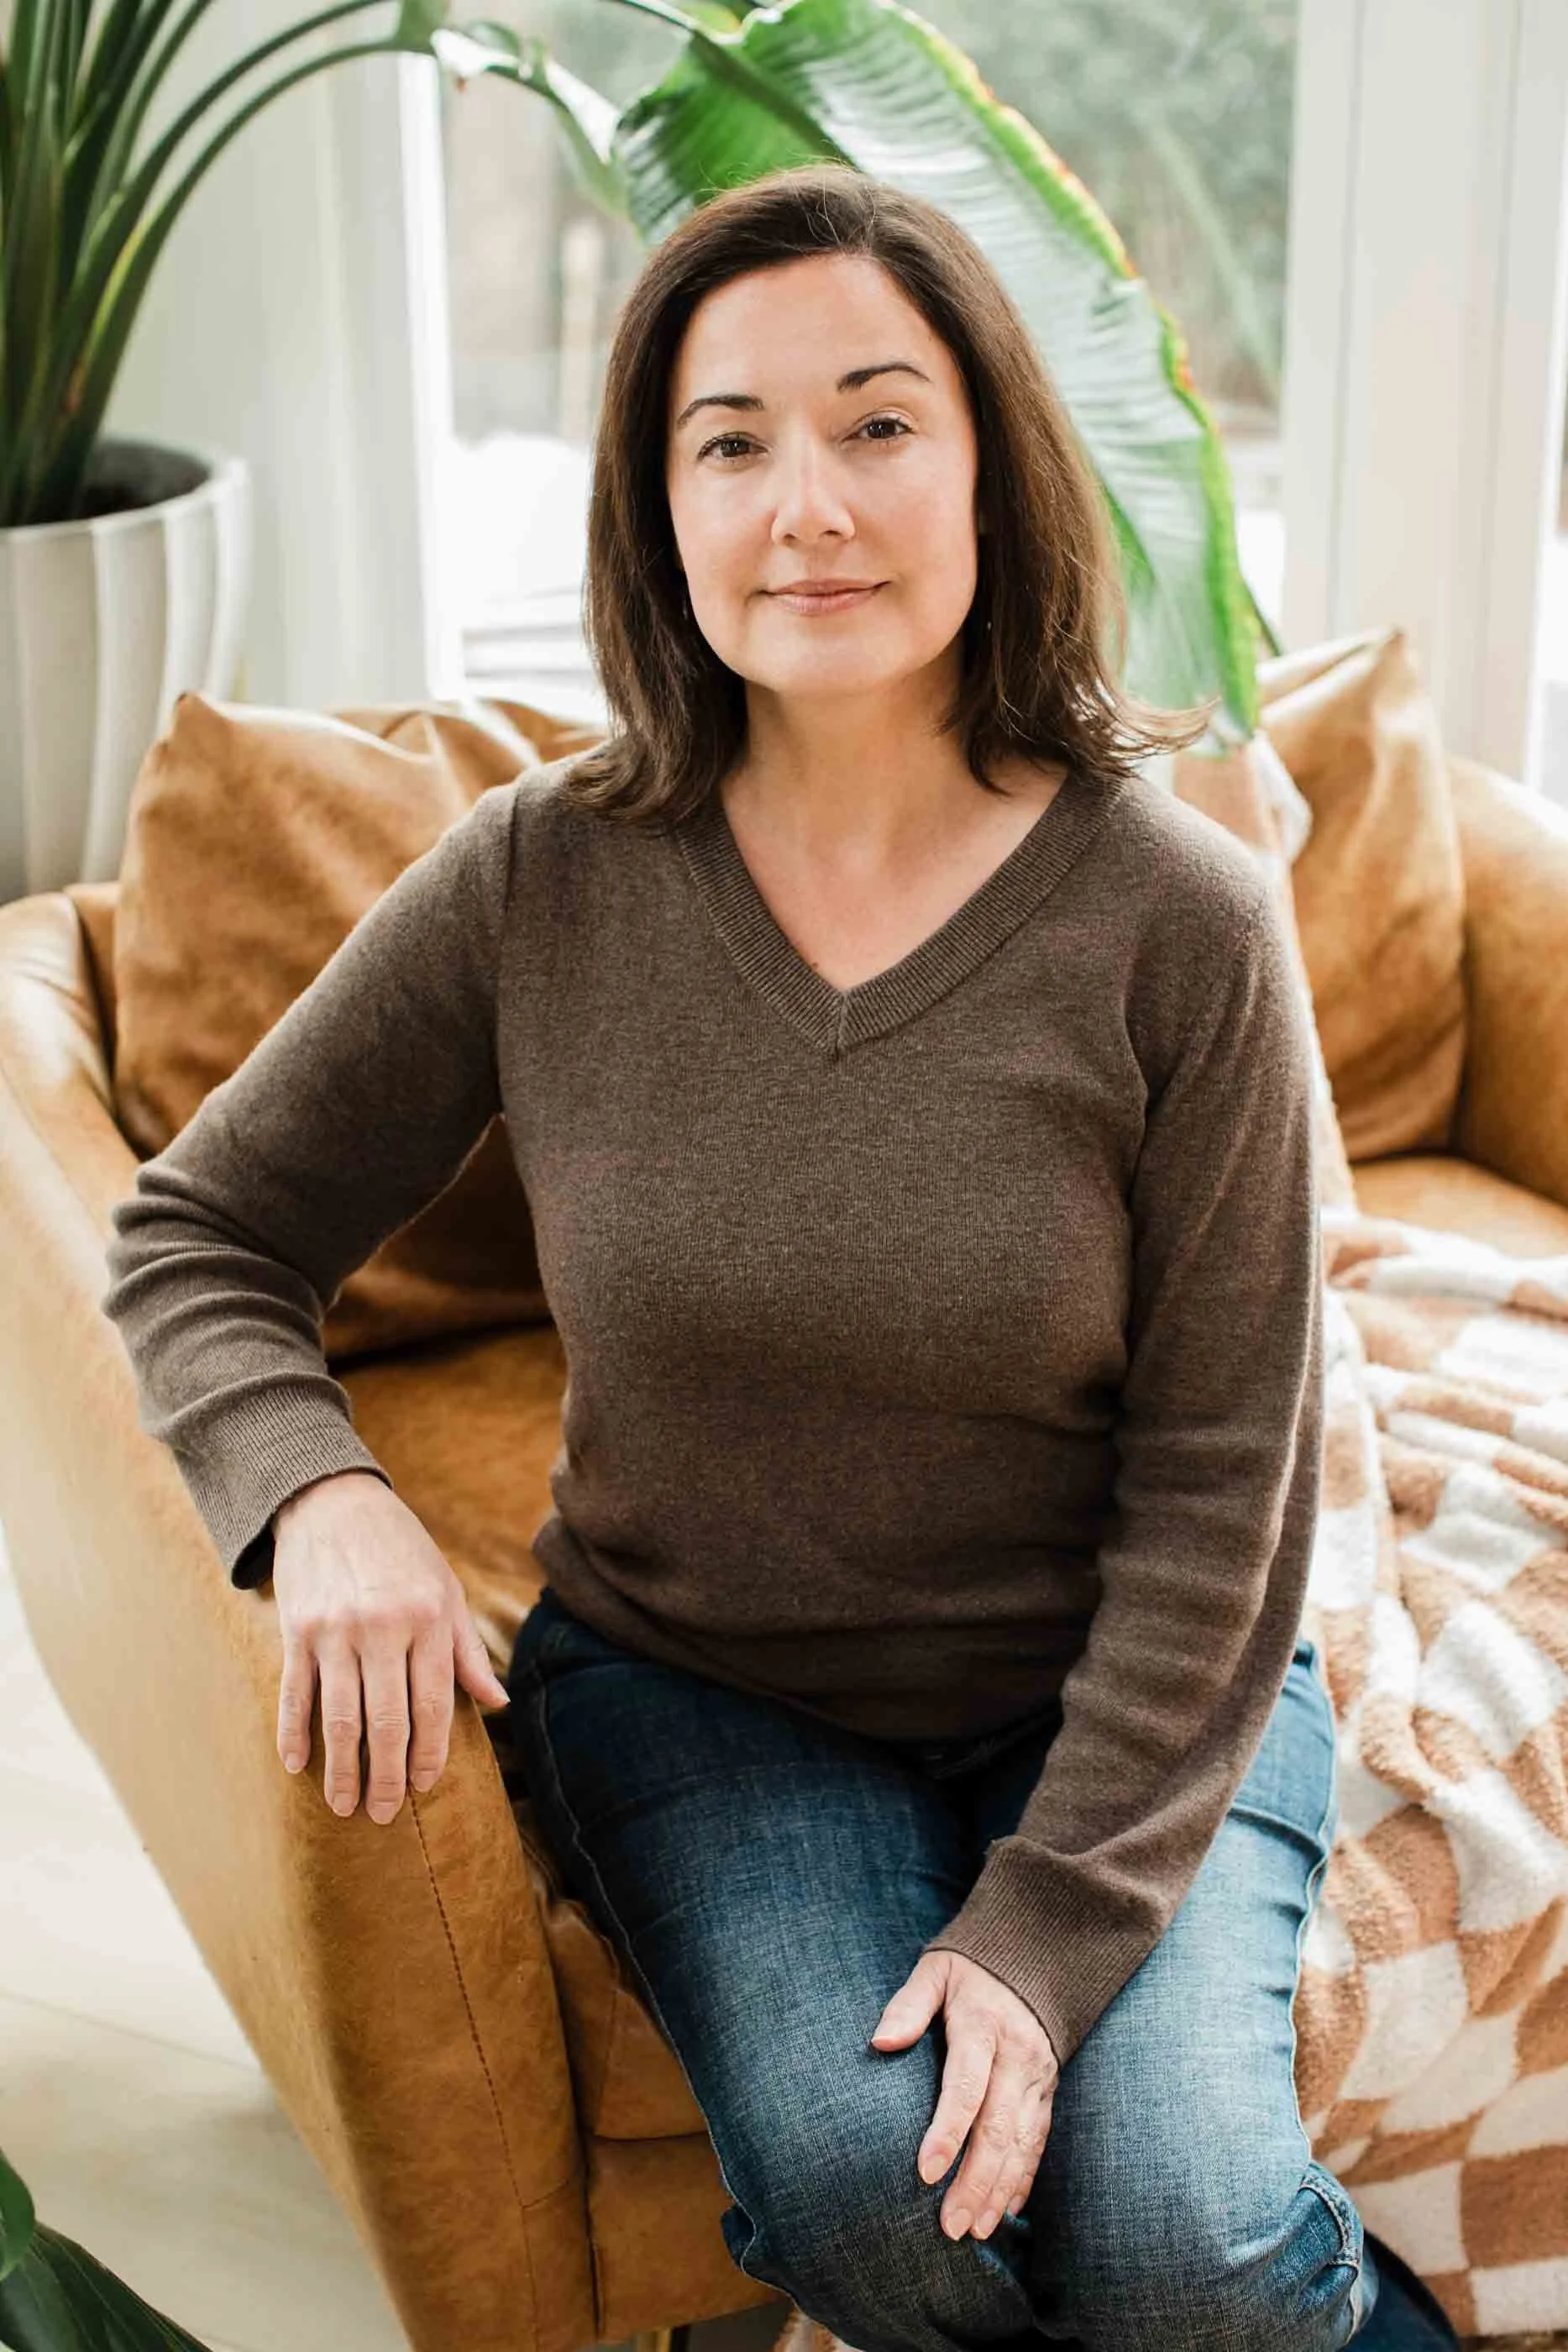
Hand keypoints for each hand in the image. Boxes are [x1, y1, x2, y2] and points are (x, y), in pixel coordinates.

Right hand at [270, 1470, 510, 1823]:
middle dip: (385, 1776)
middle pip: (387, 1722)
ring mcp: (336, 1630)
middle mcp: (384, 1627)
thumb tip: (497, 1704)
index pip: (434, 1704)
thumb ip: (467, 1651)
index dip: (429, 1754)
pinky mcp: (298, 1629)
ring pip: (341, 1718)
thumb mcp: (446, 1589)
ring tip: (345, 1805)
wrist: (333, 1500)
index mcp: (429, 1619)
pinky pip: (296, 1694)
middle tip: (382, 1813)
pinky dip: (294, 1733)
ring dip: (342, 1770)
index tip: (423, 1787)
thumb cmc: (401, 1549)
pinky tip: (297, 1765)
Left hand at [869, 1950, 1058, 2240]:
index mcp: (983, 2024)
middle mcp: (1017, 2055)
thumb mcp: (936, 1969)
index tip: (925, 2174)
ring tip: (977, 2231)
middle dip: (975, 2181)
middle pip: (998, 2127)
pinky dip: (1025, 2177)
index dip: (947, 2132)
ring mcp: (1038, 2074)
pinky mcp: (1048, 2088)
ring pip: (1023, 2142)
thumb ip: (909, 2005)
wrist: (1037, 1952)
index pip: (966, 2086)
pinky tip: (1007, 2209)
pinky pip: (1040, 2139)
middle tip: (951, 2227)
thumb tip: (881, 2042)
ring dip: (1000, 2190)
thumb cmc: (971, 1966)